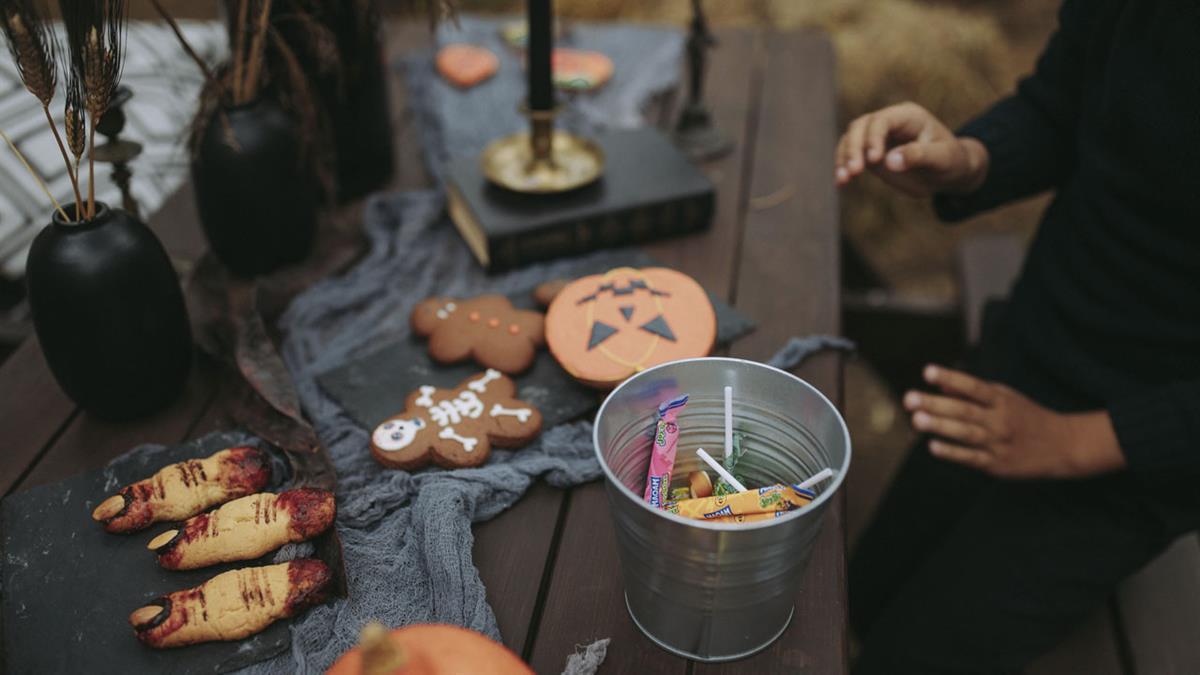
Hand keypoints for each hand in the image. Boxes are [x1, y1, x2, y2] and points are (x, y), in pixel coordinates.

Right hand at [834, 102, 988, 196]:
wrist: (948, 173)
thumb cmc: (951, 161)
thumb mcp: (942, 159)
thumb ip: (918, 156)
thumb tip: (889, 161)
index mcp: (908, 116)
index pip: (882, 120)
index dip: (873, 137)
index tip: (873, 160)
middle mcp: (888, 122)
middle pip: (860, 127)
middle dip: (854, 148)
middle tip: (854, 172)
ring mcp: (877, 137)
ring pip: (850, 139)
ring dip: (843, 159)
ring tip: (843, 180)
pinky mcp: (870, 154)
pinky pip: (850, 156)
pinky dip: (842, 168)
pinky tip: (840, 183)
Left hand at [903, 365, 1125, 478]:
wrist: (1063, 446)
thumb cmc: (1025, 417)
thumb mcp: (1004, 398)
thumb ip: (972, 393)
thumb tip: (940, 385)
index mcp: (1001, 400)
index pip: (973, 386)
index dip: (951, 378)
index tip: (927, 371)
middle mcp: (1000, 420)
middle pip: (965, 410)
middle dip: (936, 404)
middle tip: (909, 398)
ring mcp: (999, 443)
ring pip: (966, 434)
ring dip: (941, 427)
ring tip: (917, 419)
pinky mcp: (997, 464)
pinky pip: (972, 458)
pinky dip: (953, 452)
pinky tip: (933, 447)